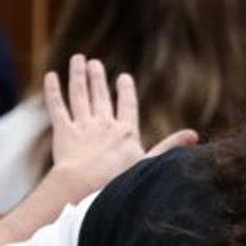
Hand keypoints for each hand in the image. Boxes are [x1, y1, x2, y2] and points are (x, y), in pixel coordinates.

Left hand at [45, 54, 197, 194]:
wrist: (85, 185)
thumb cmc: (117, 180)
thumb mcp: (149, 163)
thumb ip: (169, 146)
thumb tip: (195, 135)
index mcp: (125, 131)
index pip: (127, 105)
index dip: (125, 91)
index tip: (123, 78)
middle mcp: (104, 124)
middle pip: (100, 95)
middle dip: (97, 78)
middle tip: (93, 63)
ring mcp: (83, 126)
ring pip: (80, 95)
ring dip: (78, 76)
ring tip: (78, 60)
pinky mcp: (63, 131)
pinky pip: (57, 106)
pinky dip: (53, 91)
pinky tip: (50, 76)